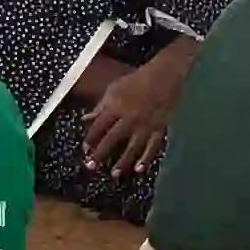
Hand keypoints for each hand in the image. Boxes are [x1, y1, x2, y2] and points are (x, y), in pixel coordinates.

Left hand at [81, 38, 199, 174]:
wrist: (164, 75)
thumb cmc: (136, 81)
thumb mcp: (113, 89)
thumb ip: (99, 107)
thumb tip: (84, 119)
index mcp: (116, 106)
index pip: (99, 126)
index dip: (91, 138)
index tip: (84, 150)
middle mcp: (130, 117)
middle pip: (113, 138)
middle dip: (101, 153)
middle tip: (91, 167)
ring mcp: (146, 124)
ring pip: (133, 146)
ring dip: (123, 161)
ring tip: (115, 175)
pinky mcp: (160, 127)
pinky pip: (153, 146)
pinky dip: (147, 158)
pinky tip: (140, 169)